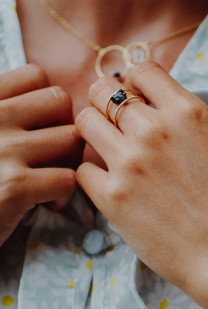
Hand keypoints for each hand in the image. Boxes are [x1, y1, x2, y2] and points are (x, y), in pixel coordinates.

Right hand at [0, 64, 81, 246]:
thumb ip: (8, 112)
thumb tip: (52, 101)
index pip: (37, 76)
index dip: (48, 104)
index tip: (38, 129)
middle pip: (61, 101)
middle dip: (66, 128)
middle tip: (54, 156)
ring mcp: (4, 149)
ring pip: (71, 139)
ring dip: (70, 162)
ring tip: (51, 180)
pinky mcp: (16, 186)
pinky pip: (69, 178)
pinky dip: (65, 195)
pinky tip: (47, 203)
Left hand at [75, 62, 207, 308]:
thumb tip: (196, 123)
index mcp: (188, 112)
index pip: (142, 71)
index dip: (138, 85)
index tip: (141, 103)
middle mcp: (153, 130)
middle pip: (103, 91)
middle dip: (108, 104)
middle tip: (118, 127)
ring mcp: (129, 163)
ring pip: (85, 123)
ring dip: (95, 136)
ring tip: (110, 157)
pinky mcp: (113, 198)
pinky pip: (83, 172)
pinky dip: (93, 178)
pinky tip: (112, 189)